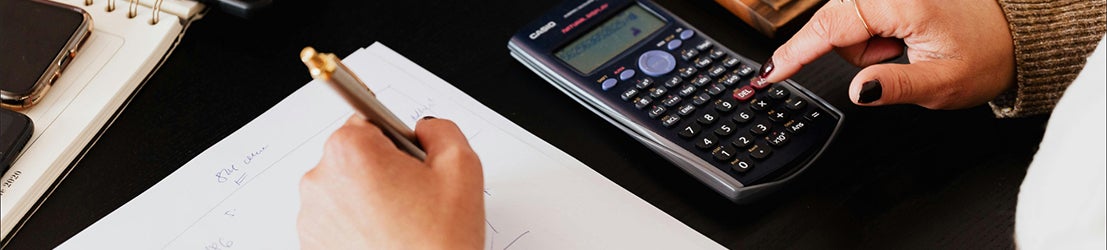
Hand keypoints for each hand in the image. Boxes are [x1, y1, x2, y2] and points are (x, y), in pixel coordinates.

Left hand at [297, 116, 483, 248]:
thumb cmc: (438, 242)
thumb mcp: (462, 168)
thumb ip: (441, 130)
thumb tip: (425, 129)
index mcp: (351, 151)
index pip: (368, 119)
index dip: (397, 141)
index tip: (409, 161)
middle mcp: (320, 179)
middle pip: (353, 155)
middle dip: (382, 169)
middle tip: (414, 198)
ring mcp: (311, 215)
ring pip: (344, 188)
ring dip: (367, 198)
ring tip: (401, 223)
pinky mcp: (311, 243)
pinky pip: (336, 219)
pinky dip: (356, 225)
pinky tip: (384, 238)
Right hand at [759, 0, 1014, 108]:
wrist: (1013, 35)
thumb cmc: (986, 54)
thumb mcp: (942, 84)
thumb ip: (895, 86)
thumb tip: (859, 91)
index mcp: (900, 2)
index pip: (829, 28)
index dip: (794, 54)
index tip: (767, 75)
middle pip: (835, 27)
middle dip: (860, 53)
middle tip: (902, 59)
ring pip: (846, 26)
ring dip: (870, 45)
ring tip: (908, 50)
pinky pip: (859, 19)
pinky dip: (874, 36)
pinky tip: (905, 41)